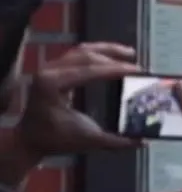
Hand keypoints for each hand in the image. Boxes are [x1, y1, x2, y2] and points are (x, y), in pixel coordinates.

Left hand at [14, 42, 142, 159]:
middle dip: (114, 58)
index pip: (90, 70)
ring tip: (129, 53)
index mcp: (53, 85)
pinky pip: (76, 54)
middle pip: (87, 55)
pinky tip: (110, 56)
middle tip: (137, 66)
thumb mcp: (87, 141)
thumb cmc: (55, 140)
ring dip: (106, 50)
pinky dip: (95, 53)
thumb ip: (116, 141)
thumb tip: (143, 141)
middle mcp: (49, 71)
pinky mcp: (53, 70)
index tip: (138, 70)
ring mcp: (49, 68)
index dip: (116, 69)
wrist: (29, 140)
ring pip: (81, 50)